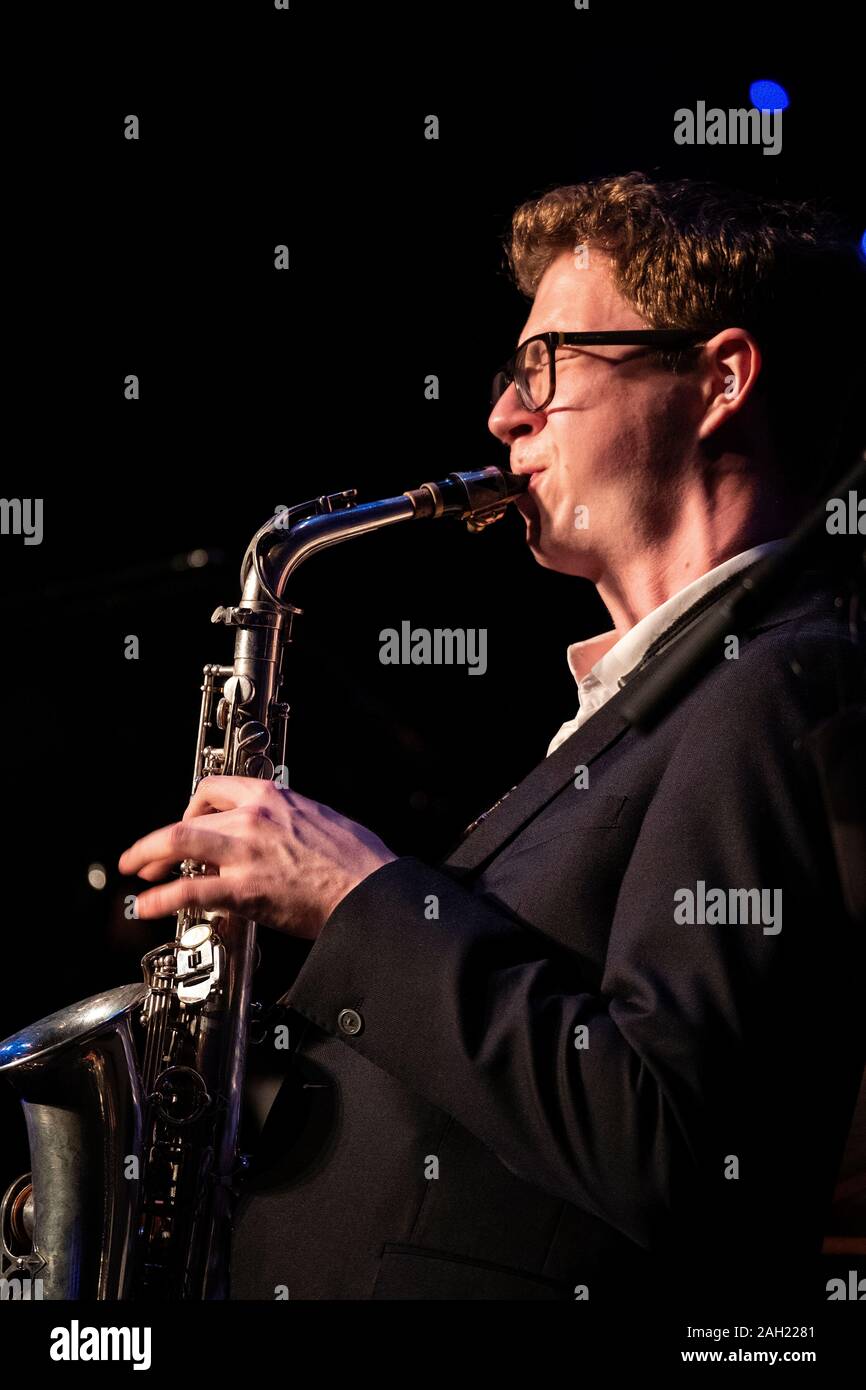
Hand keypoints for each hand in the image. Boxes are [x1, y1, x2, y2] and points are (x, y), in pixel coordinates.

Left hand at [117, 777, 397, 939]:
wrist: (371, 893)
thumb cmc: (358, 862)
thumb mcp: (320, 819)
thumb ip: (287, 820)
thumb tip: (275, 830)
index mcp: (273, 797)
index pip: (214, 789)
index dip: (193, 808)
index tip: (188, 822)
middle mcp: (254, 818)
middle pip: (188, 817)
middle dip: (159, 838)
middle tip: (146, 856)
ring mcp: (246, 853)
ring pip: (179, 843)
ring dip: (148, 856)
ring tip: (136, 872)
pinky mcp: (244, 890)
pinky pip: (190, 890)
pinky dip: (162, 898)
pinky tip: (148, 906)